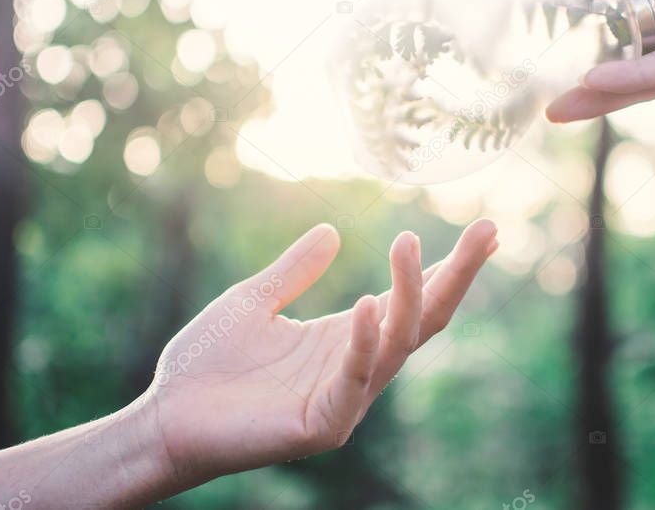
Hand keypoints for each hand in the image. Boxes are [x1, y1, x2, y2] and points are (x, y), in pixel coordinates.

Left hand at [141, 219, 498, 486]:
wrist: (164, 416)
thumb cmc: (207, 363)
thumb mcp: (253, 300)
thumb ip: (295, 271)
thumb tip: (334, 230)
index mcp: (346, 336)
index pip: (412, 298)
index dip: (449, 266)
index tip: (486, 231)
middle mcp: (357, 365)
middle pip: (425, 319)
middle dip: (458, 275)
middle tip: (489, 230)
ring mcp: (345, 397)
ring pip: (399, 344)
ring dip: (410, 294)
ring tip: (408, 244)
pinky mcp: (322, 424)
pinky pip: (353, 381)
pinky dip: (364, 343)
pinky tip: (367, 304)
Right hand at [546, 0, 654, 120]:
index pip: (622, 0)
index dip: (585, 12)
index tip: (545, 21)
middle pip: (625, 45)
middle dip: (583, 63)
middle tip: (537, 76)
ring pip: (640, 72)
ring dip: (598, 90)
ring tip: (555, 107)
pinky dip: (630, 79)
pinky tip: (593, 80)